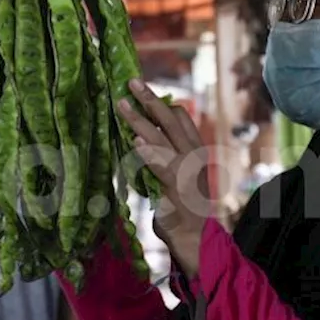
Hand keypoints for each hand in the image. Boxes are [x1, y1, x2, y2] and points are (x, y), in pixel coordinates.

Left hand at [117, 79, 211, 276]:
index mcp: (194, 151)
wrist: (196, 239)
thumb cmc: (182, 209)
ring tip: (123, 104)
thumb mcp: (175, 177)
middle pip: (172, 119)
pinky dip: (148, 153)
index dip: (162, 102)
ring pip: (162, 138)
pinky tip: (135, 142)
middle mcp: (192, 156)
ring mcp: (186, 172)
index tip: (142, 90)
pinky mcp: (176, 189)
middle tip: (131, 81)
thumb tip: (142, 139)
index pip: (181, 118)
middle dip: (151, 99)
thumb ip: (163, 158)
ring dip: (141, 120)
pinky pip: (161, 166)